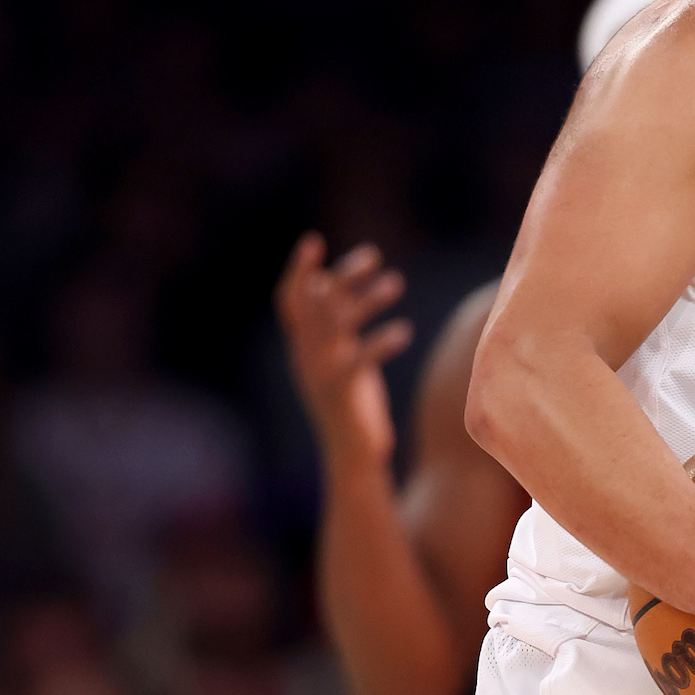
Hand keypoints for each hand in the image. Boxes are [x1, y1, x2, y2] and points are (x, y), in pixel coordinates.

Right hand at [274, 233, 413, 466]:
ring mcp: (320, 374)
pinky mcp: (341, 392)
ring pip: (338, 326)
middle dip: (343, 274)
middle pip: (317, 304)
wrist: (352, 453)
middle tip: (374, 255)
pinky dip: (381, 342)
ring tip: (397, 282)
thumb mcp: (340, 357)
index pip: (290, 302)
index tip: (312, 240)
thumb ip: (338, 324)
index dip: (298, 271)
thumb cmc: (352, 401)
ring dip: (367, 299)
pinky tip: (404, 331)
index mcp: (302, 347)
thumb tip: (338, 283)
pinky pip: (358, 359)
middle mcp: (306, 357)